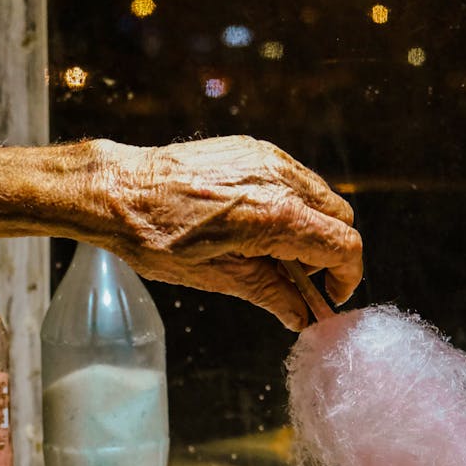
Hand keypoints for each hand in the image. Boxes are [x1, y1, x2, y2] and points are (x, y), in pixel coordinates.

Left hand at [100, 136, 362, 330]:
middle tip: (298, 280)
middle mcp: (280, 180)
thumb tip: (300, 315)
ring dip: (311, 229)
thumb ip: (270, 294)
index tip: (330, 297)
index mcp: (275, 217)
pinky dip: (291, 205)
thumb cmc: (157, 237)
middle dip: (329, 253)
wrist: (118, 190)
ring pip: (320, 197)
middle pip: (340, 219)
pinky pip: (294, 179)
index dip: (346, 277)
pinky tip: (256, 226)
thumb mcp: (217, 277)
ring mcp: (268, 159)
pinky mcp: (253, 149)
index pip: (343, 246)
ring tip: (272, 254)